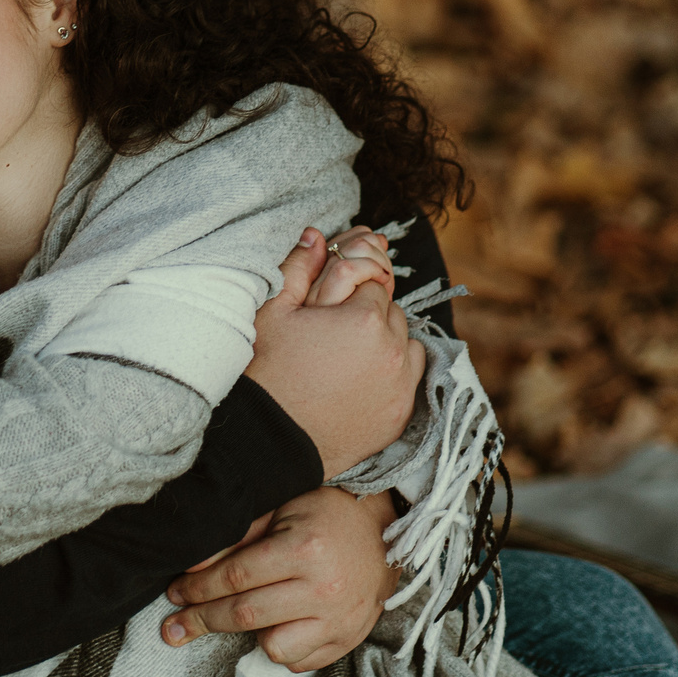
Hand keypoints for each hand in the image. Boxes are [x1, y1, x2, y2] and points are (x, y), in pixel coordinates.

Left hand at [160, 487, 399, 672]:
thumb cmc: (325, 515)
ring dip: (250, 636)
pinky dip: (283, 648)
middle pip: (246, 614)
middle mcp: (324, 588)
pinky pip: (301, 662)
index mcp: (304, 549)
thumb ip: (237, 539)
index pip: (235, 577)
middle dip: (202, 620)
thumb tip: (192, 569)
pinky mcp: (349, 639)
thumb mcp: (281, 512)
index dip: (197, 589)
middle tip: (174, 626)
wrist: (386, 531)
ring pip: (274, 647)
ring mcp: (340, 619)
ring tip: (246, 617)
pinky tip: (278, 626)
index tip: (175, 594)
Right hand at [245, 228, 426, 478]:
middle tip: (332, 330)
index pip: (371, 281)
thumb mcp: (273, 312)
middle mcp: (393, 349)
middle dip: (366, 313)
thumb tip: (317, 236)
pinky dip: (394, 371)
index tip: (328, 305)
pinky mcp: (401, 414)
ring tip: (347, 354)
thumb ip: (299, 268)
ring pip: (406, 341)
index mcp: (365, 318)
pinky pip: (410, 376)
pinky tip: (362, 377)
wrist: (268, 440)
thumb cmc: (267, 372)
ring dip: (385, 341)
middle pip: (390, 310)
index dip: (347, 291)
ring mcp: (401, 385)